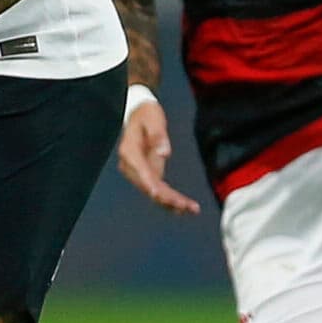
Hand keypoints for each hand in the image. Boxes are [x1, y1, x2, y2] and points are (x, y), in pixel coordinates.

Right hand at [118, 97, 200, 214]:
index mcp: (129, 152)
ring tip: (192, 209)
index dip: (149, 184)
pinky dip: (171, 198)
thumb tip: (164, 153)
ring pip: (154, 192)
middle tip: (187, 206)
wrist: (139, 113)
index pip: (140, 171)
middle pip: (149, 186)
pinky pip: (159, 189)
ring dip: (172, 202)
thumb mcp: (153, 119)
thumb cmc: (146, 114)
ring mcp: (138, 172)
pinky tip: (184, 206)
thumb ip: (158, 135)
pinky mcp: (147, 174)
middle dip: (167, 198)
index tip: (158, 195)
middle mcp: (131, 166)